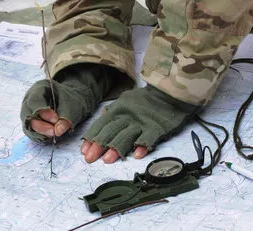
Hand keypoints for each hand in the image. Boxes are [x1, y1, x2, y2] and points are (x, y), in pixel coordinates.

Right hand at [20, 64, 119, 143]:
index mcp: (40, 88)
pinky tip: (52, 137)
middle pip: (28, 113)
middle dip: (41, 125)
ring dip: (40, 131)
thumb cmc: (75, 98)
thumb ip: (67, 115)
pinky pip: (32, 130)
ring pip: (28, 123)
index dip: (44, 113)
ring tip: (55, 135)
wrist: (75, 98)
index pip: (34, 101)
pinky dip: (41, 134)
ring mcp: (30, 109)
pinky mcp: (33, 121)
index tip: (56, 120)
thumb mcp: (74, 104)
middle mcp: (31, 97)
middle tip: (55, 132)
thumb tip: (59, 129)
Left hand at [81, 84, 199, 163]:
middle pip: (111, 131)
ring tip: (107, 160)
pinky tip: (137, 155)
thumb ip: (114, 109)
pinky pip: (148, 138)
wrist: (167, 92)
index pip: (102, 124)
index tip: (84, 151)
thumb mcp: (126, 99)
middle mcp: (127, 116)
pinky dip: (142, 146)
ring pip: (126, 136)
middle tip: (90, 159)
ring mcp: (142, 122)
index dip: (92, 137)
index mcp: (118, 109)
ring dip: (116, 148)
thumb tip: (102, 115)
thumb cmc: (145, 99)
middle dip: (99, 146)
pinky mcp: (156, 127)